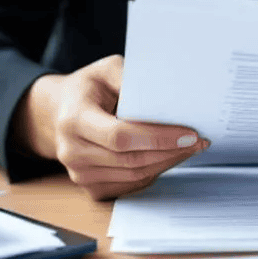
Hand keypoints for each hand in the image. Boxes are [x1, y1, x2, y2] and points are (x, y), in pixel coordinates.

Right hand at [14, 55, 207, 200]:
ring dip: (167, 163)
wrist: (59, 113)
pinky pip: (130, 186)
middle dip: (171, 152)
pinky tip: (167, 158)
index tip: (188, 134)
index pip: (120, 136)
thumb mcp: (106, 70)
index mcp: (74, 119)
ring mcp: (80, 174)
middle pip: (131, 160)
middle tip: (198, 141)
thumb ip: (131, 78)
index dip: (158, 138)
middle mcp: (72, 151)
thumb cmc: (88, 89)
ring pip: (134, 176)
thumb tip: (164, 95)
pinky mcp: (91, 188)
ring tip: (189, 148)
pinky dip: (153, 173)